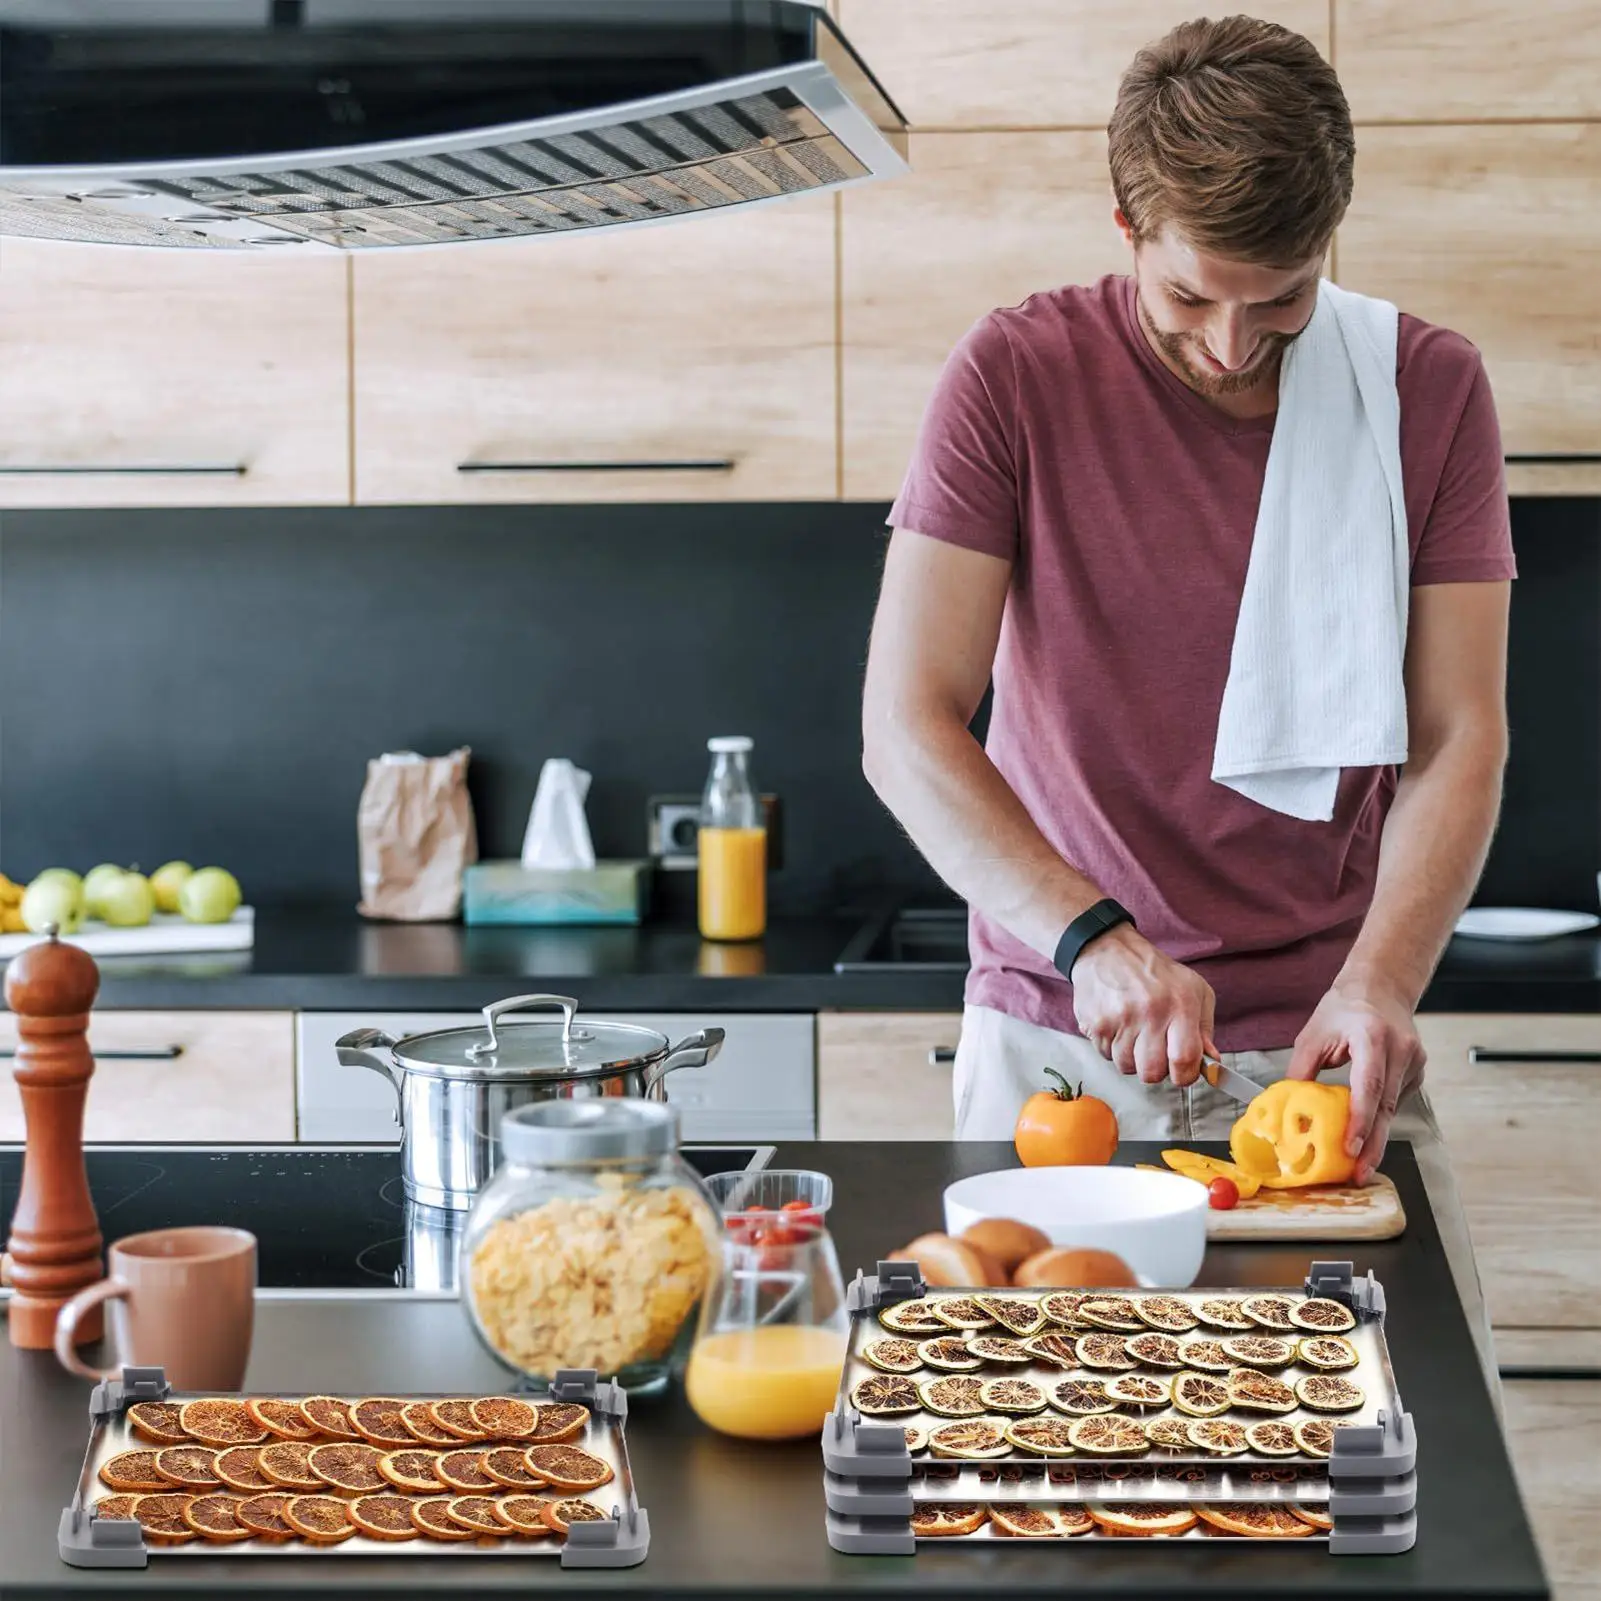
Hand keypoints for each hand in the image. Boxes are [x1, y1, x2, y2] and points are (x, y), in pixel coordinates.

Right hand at [1069, 925, 1217, 1087]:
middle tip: (1155, 1050)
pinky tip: (1118, 1026)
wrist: (1107, 949)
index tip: (1182, 1072)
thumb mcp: (1193, 989)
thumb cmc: (1154, 972)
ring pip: (1127, 1067)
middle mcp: (1150, 1012)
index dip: (1185, 1075)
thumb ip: (1204, 1028)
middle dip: (1156, 1069)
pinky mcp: (1096, 1023)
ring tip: (1134, 1033)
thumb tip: (1211, 1061)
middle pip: (1153, 1072)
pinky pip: (1106, 1055)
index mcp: (1180, 1004)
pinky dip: (1112, 1048)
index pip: (1185, 1059)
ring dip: (1132, 1058)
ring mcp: (1120, 1019)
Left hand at [1286, 979, 1425, 1182]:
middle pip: (1387, 1107)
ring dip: (1376, 1136)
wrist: (1380, 987)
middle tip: (1359, 1174)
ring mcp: (1414, 1061)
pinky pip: (1396, 1101)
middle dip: (1373, 1145)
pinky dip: (1380, 1118)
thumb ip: (1301, 1071)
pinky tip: (1368, 1130)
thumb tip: (1287, 1107)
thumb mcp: (1313, 1035)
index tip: (1351, 1147)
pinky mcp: (1417, 1071)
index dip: (1360, 1120)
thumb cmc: (1344, 1009)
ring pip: (1394, 1109)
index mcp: (1372, 1037)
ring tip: (1359, 1163)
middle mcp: (1400, 1049)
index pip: (1369, 1085)